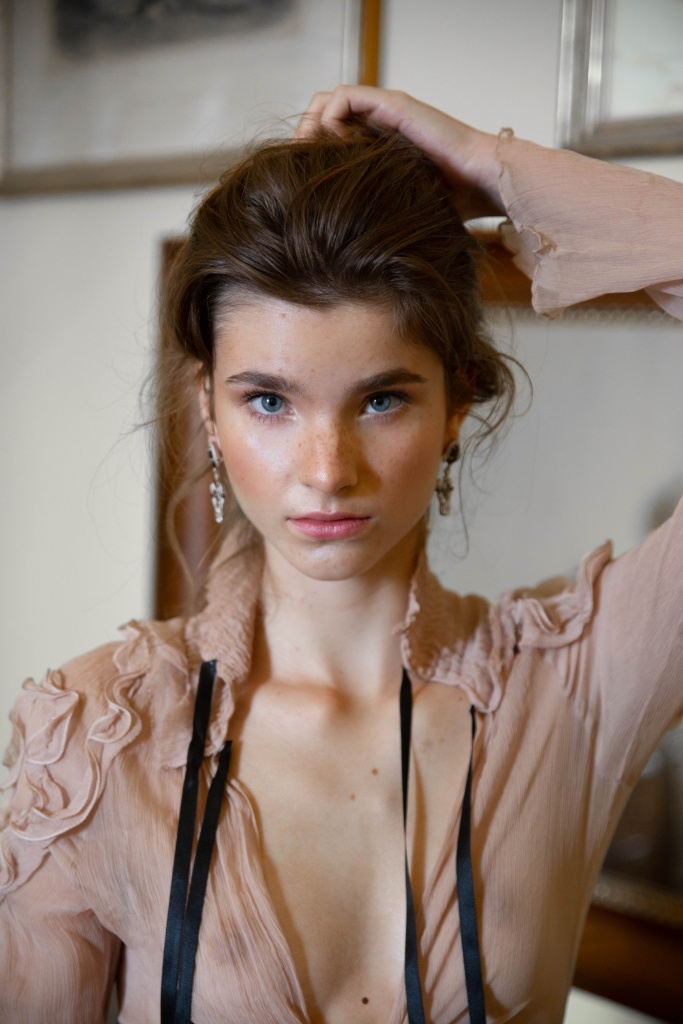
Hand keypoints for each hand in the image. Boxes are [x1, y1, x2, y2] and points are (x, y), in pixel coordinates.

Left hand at [297, 86, 503, 219]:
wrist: (484, 182)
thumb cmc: (454, 202)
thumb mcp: (400, 209)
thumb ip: (374, 213)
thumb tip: (340, 252)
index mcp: (381, 144)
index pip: (331, 134)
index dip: (312, 153)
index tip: (300, 182)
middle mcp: (381, 122)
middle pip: (323, 114)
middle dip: (305, 139)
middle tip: (297, 169)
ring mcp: (386, 111)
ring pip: (328, 100)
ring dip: (311, 126)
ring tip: (308, 157)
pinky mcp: (393, 106)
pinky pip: (344, 97)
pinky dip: (329, 118)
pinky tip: (334, 148)